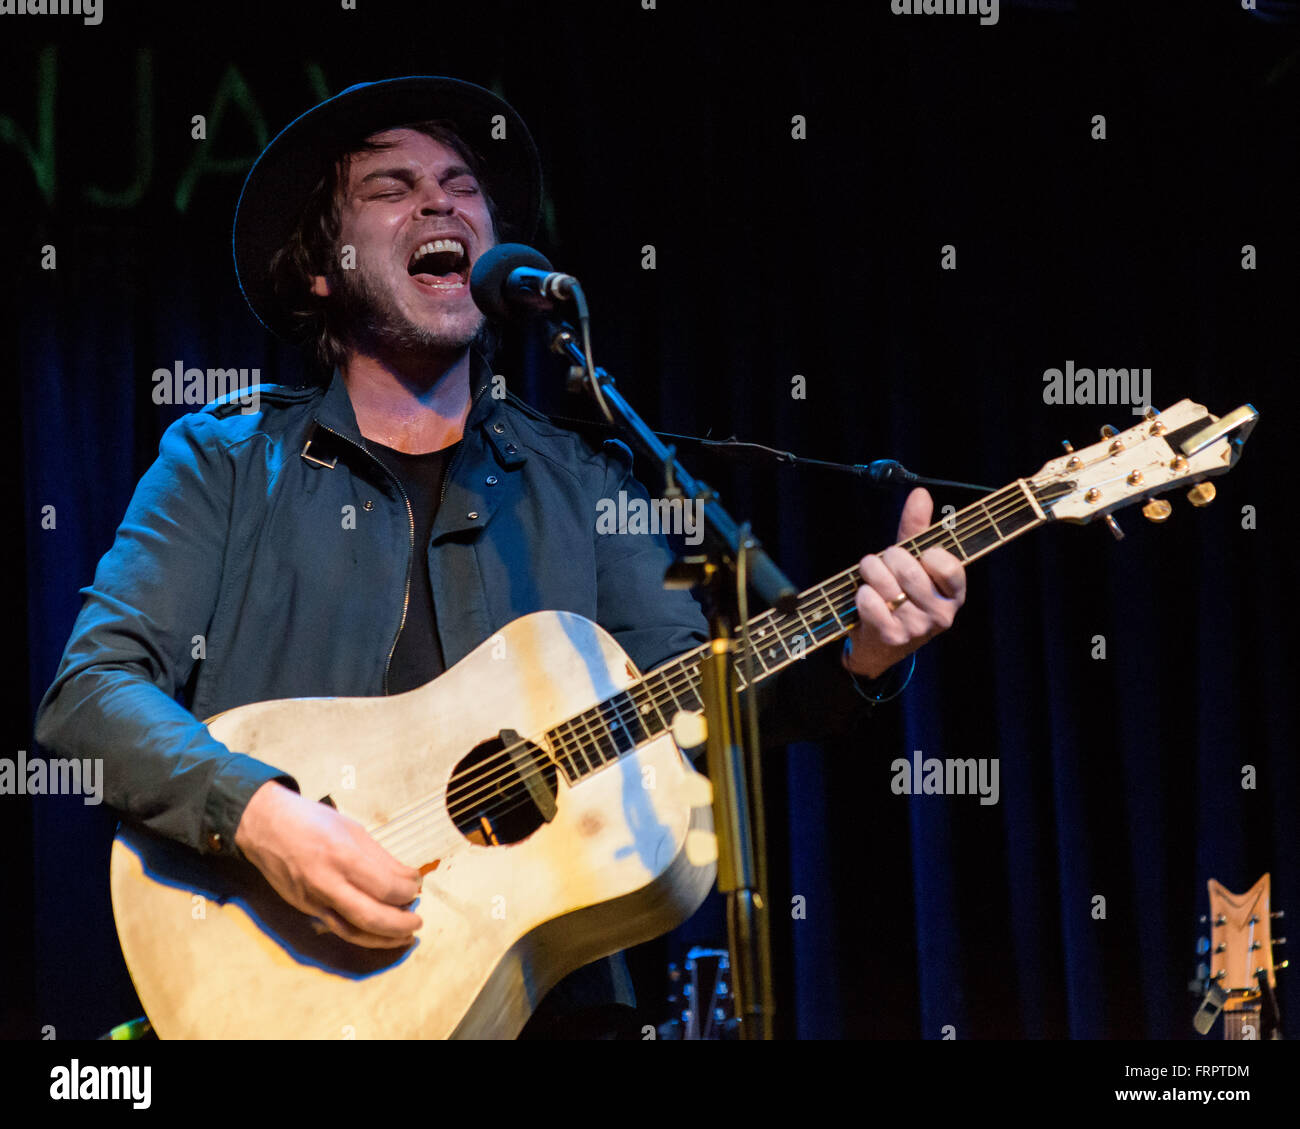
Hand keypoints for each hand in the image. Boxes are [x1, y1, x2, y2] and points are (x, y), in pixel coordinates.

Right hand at [234, 781, 422, 948]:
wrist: (263, 826)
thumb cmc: (311, 820)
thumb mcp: (351, 828)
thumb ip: (380, 857)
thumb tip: (407, 878)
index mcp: (341, 855)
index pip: (384, 886)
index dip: (407, 891)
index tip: (417, 885)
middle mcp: (326, 882)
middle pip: (370, 916)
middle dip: (399, 924)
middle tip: (417, 922)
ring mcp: (313, 899)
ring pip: (353, 931)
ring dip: (383, 939)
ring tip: (404, 937)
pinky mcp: (305, 908)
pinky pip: (337, 928)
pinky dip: (361, 935)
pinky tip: (377, 933)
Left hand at [842, 487, 965, 680]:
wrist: (879, 644)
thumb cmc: (900, 594)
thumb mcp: (913, 562)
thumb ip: (917, 529)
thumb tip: (920, 493)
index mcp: (955, 594)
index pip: (949, 565)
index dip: (928, 554)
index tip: (919, 555)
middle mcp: (941, 614)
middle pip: (909, 570)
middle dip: (889, 558)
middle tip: (885, 562)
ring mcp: (917, 628)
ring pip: (887, 584)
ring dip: (871, 571)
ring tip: (871, 574)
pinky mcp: (892, 637)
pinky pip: (870, 601)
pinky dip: (862, 593)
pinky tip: (866, 596)